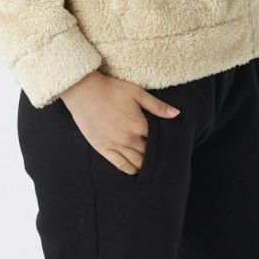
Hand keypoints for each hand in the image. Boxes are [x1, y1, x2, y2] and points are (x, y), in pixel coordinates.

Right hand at [59, 70, 179, 174]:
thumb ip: (156, 105)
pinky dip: (130, 169)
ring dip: (144, 164)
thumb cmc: (110, 88)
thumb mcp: (136, 92)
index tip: (166, 142)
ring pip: (136, 163)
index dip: (162, 142)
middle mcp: (128, 138)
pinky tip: (135, 169)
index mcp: (138, 124)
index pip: (157, 140)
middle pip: (148, 154)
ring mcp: (114, 145)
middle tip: (160, 155)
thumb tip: (176, 114)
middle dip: (154, 154)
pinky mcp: (103, 148)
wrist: (83, 91)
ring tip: (149, 163)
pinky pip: (121, 165)